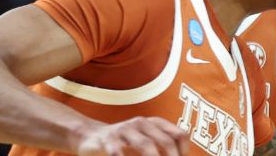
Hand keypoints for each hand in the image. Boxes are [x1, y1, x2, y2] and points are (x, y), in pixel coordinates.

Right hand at [74, 117, 188, 155]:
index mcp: (154, 123)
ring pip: (144, 144)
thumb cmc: (125, 142)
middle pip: (165, 141)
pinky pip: (118, 150)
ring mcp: (124, 129)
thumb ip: (160, 147)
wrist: (92, 136)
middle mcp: (142, 123)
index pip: (179, 135)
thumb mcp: (145, 140)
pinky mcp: (108, 139)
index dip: (183, 151)